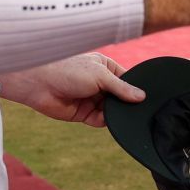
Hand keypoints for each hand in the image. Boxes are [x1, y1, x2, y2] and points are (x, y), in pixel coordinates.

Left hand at [0, 53, 143, 127]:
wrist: (40, 84)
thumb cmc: (68, 71)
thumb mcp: (100, 75)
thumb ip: (121, 87)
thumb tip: (142, 97)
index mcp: (105, 67)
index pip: (127, 79)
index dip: (136, 87)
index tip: (149, 97)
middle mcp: (99, 83)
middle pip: (120, 96)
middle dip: (127, 103)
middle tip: (139, 110)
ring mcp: (92, 98)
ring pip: (112, 110)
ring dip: (116, 113)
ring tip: (122, 115)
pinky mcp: (83, 114)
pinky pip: (100, 120)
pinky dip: (106, 122)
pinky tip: (108, 120)